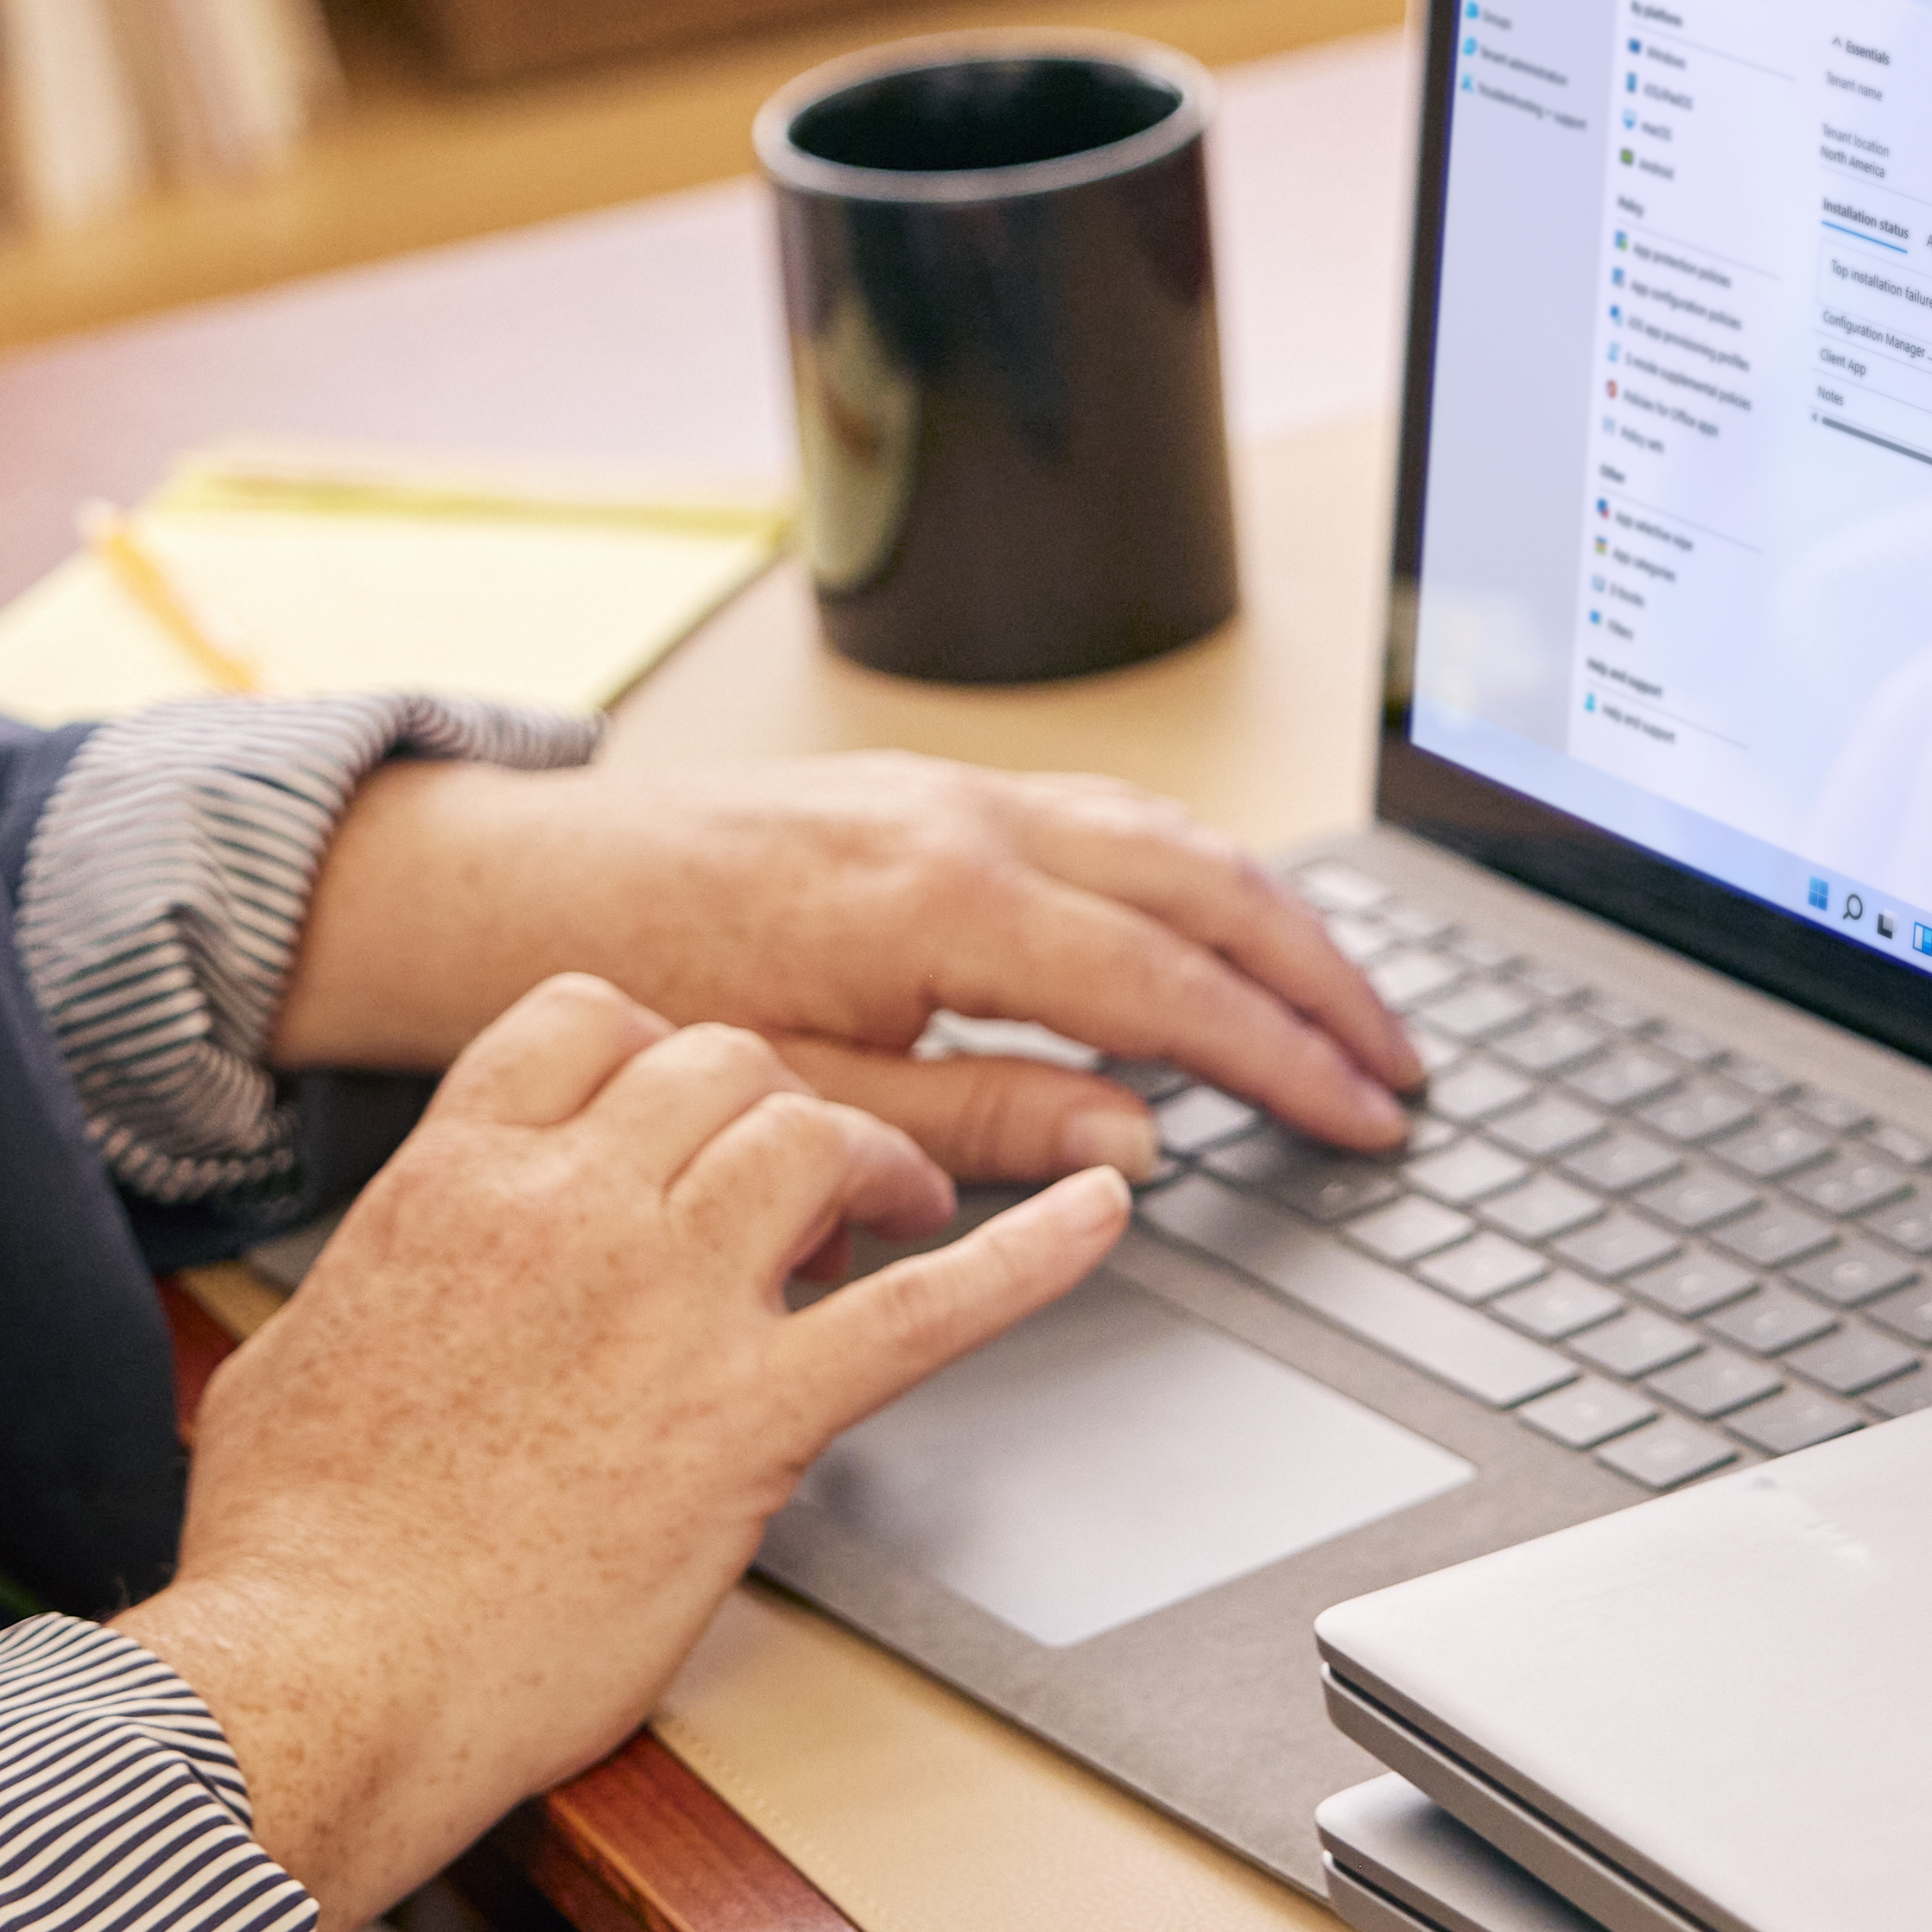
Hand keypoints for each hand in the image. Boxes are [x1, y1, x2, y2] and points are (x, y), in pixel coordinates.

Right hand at [111, 973, 1120, 1931]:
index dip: (656, 1045)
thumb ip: (369, 1290)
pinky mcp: (748, 1421)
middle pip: (721, 1061)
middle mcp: (569, 1208)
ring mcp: (670, 1306)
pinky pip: (922, 1310)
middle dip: (771, 1102)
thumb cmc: (292, 1556)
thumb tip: (378, 1297)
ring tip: (896, 1203)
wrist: (320, 1676)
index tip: (681, 1095)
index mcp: (454, 1183)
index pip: (586, 1018)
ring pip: (812, 1134)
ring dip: (872, 1158)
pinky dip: (1029, 1258)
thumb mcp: (292, 1361)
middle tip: (796, 1176)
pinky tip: (1100, 1216)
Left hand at [264, 751, 1421, 1185]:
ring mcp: (955, 790)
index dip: (1287, 1058)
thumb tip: (1140, 1142)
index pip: (1171, 985)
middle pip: (1206, 886)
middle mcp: (966, 821)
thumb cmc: (645, 991)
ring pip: (1170, 833)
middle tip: (1403, 1067)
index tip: (1366, 1117)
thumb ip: (985, 1119)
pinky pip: (1106, 812)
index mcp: (943, 902)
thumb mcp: (813, 1096)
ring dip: (1277, 914)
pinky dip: (1194, 867)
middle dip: (1324, 977)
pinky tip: (1224, 918)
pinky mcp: (932, 788)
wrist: (527, 886)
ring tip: (1348, 1001)